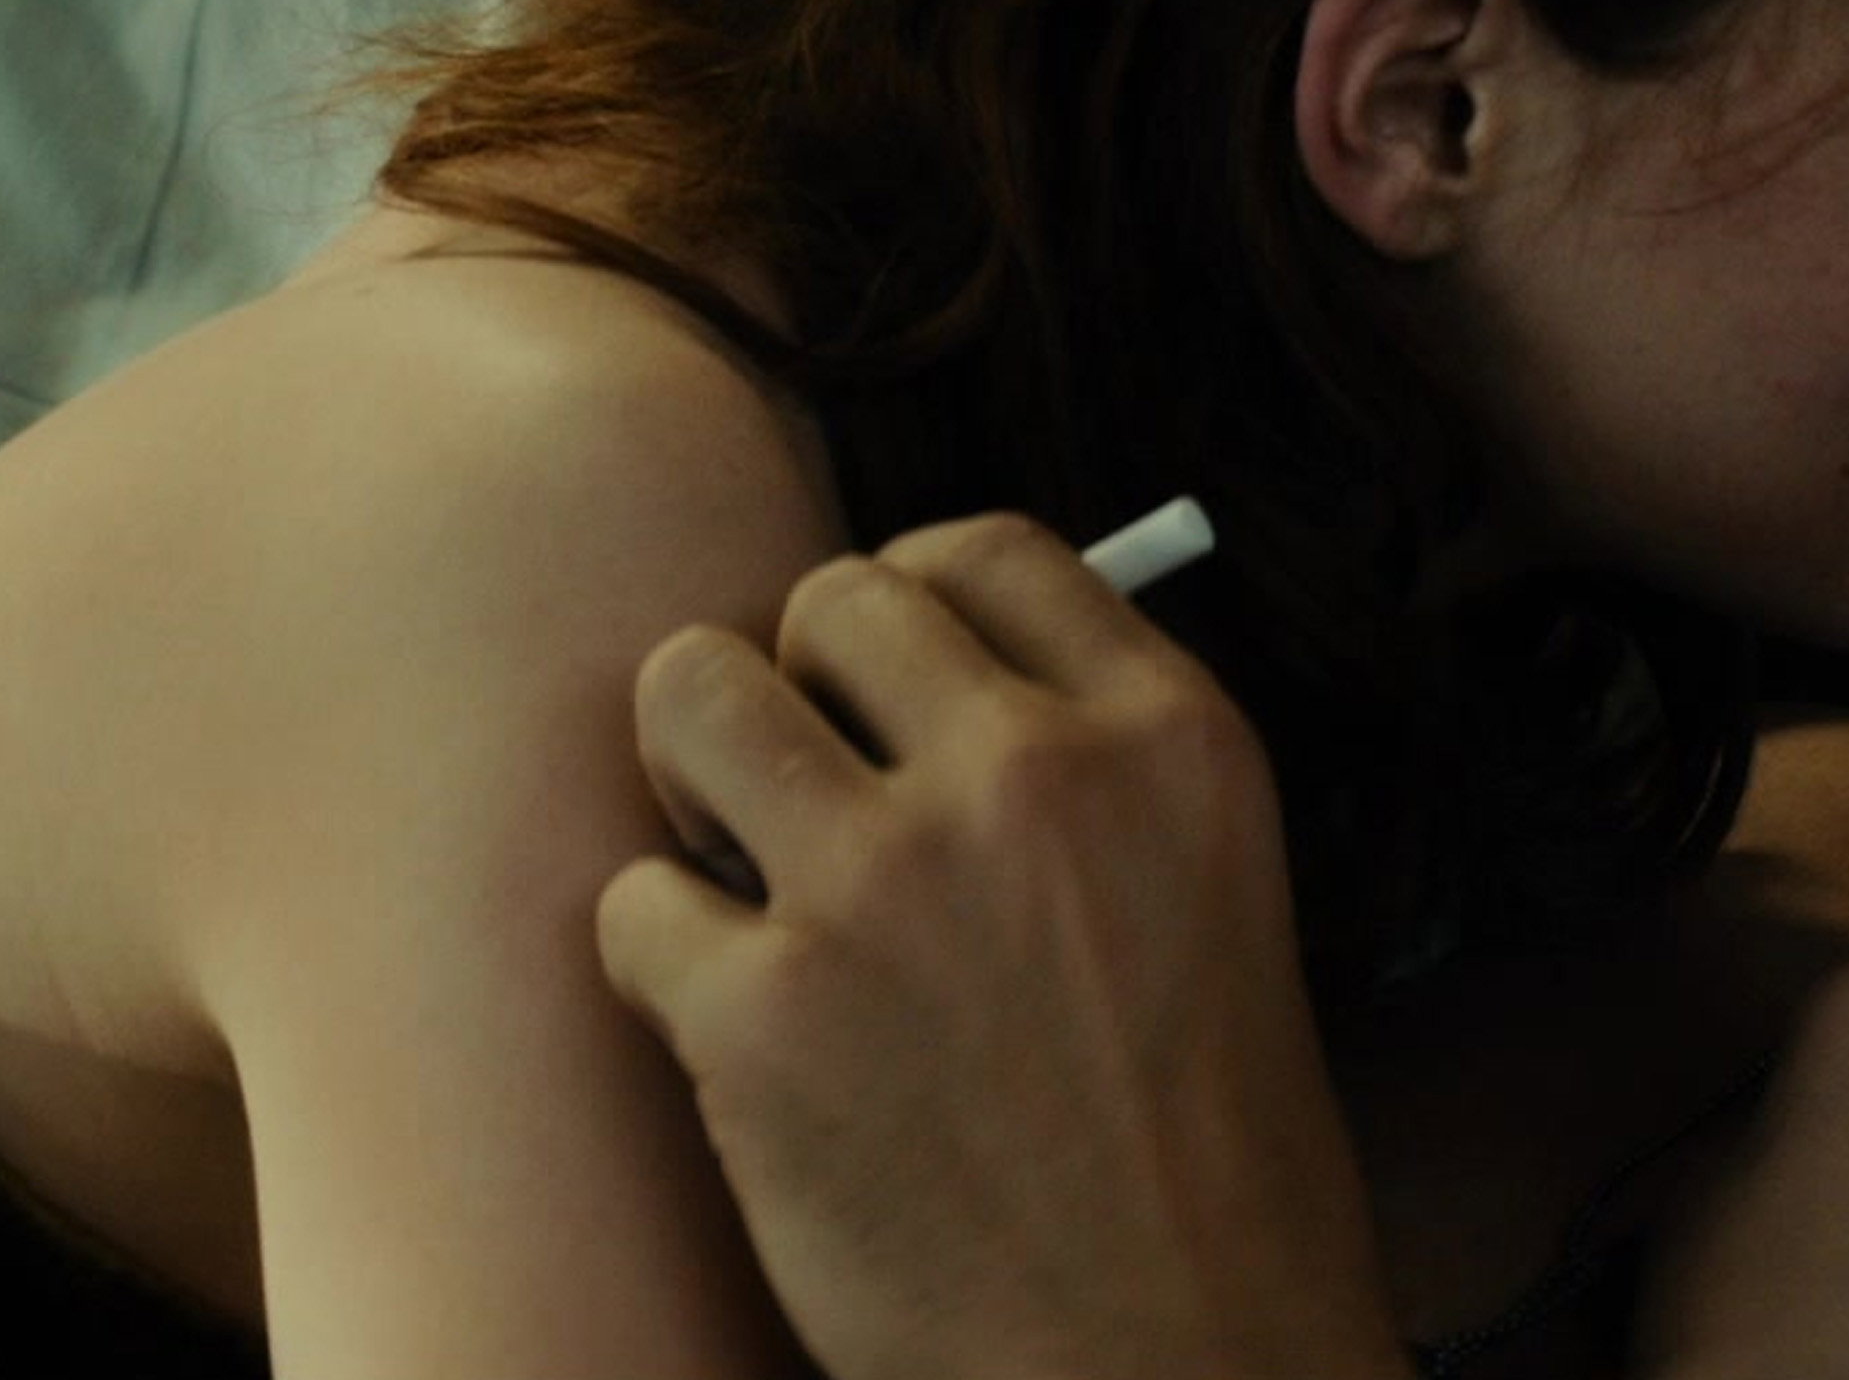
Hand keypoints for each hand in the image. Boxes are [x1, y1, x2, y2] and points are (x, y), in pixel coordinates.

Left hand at [595, 513, 1407, 1379]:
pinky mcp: (760, 1013)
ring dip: (695, 779)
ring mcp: (886, 884)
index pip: (985, 551)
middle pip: (828, 602)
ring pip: (689, 693)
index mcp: (1171, 737)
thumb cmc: (1204, 1165)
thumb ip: (1100, 772)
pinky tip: (737, 1041)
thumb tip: (936, 677)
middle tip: (809, 798)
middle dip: (797, 690)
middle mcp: (1032, 775)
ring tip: (736, 873)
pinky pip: (629, 905)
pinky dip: (662, 972)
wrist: (1171, 1366)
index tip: (886, 682)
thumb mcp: (1219, 898)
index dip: (909, 606)